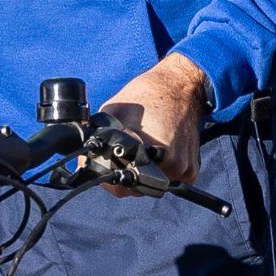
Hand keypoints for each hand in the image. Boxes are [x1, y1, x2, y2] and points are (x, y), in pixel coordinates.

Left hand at [96, 55, 211, 190]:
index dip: (110, 179)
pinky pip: (170, 180)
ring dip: (146, 171)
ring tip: (147, 146)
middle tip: (131, 150)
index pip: (120, 187)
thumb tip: (84, 165)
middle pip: (137, 189)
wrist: (179, 86)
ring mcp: (182, 168)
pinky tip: (163, 148)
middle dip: (129, 173)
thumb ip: (99, 141)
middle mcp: (168, 163)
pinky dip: (164, 169)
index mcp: (147, 150)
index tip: (110, 165)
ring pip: (153, 184)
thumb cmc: (147, 95)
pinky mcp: (192, 170)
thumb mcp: (113, 113)